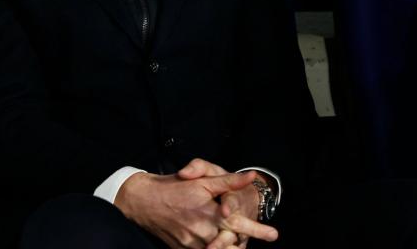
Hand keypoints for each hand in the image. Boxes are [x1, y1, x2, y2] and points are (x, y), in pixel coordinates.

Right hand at [115, 167, 267, 248]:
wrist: (142, 200)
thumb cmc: (174, 187)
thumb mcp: (202, 179)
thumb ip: (228, 181)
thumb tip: (251, 176)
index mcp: (210, 212)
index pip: (239, 224)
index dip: (257, 230)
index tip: (274, 234)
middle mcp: (203, 231)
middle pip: (230, 243)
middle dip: (240, 243)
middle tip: (250, 239)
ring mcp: (191, 244)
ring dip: (227, 247)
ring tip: (234, 243)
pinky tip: (214, 243)